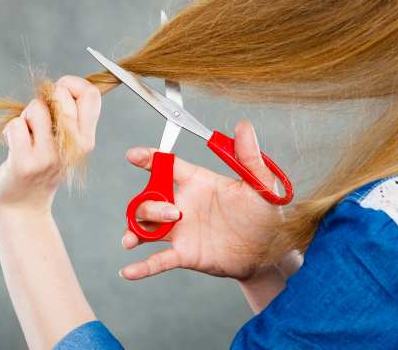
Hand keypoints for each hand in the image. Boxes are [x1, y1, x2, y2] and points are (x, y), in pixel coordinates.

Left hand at [0, 76, 101, 213]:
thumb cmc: (40, 167)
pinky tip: (14, 147)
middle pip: (62, 94)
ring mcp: (49, 156)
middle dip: (44, 98)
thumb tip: (64, 85)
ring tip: (26, 135)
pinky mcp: (25, 162)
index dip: (72, 83)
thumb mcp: (65, 144)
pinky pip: (16, 125)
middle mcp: (73, 148)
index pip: (91, 94)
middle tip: (38, 119)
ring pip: (37, 107)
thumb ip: (69, 117)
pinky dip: (10, 131)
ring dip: (25, 116)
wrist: (22, 207)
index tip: (59, 94)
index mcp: (86, 140)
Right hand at [120, 121, 283, 281]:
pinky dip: (141, 267)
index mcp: (198, 183)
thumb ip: (249, 157)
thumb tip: (244, 126)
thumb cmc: (264, 214)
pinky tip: (128, 272)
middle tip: (172, 213)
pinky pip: (157, 261)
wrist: (269, 251)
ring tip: (133, 240)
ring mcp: (181, 231)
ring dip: (136, 230)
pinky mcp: (184, 254)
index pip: (166, 166)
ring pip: (145, 225)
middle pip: (149, 197)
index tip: (133, 156)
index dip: (148, 158)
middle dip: (150, 204)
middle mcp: (183, 204)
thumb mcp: (261, 184)